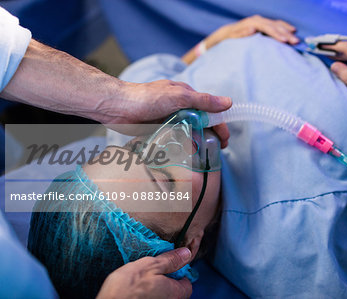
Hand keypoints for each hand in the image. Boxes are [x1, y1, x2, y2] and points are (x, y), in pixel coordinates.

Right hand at [96, 247, 192, 298]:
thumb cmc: (127, 289)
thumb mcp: (150, 266)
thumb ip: (171, 260)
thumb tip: (186, 254)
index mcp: (175, 293)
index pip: (187, 282)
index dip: (178, 271)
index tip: (168, 264)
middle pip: (175, 289)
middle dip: (166, 278)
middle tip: (151, 270)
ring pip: (162, 294)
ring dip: (155, 286)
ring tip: (141, 279)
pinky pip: (152, 298)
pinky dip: (146, 293)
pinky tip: (135, 288)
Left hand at [109, 79, 231, 147]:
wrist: (117, 106)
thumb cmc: (147, 97)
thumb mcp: (179, 97)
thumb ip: (203, 101)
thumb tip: (228, 102)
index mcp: (187, 96)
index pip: (210, 111)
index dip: (220, 126)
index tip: (225, 141)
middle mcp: (180, 107)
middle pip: (201, 123)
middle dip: (210, 136)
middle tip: (216, 152)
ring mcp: (169, 118)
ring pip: (189, 131)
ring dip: (196, 142)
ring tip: (201, 156)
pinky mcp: (159, 128)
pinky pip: (175, 137)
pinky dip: (182, 145)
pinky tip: (184, 154)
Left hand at [207, 15, 298, 47]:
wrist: (228, 32)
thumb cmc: (230, 37)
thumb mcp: (233, 37)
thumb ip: (242, 33)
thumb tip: (253, 28)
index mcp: (252, 22)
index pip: (268, 28)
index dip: (277, 34)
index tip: (285, 41)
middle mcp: (258, 20)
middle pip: (275, 26)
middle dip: (286, 34)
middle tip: (295, 41)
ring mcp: (261, 21)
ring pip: (277, 24)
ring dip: (288, 30)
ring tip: (296, 38)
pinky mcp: (263, 23)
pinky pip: (276, 24)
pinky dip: (285, 27)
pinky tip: (292, 30)